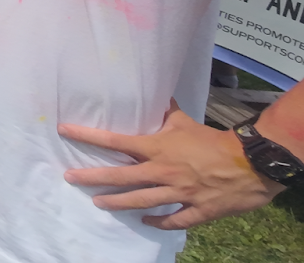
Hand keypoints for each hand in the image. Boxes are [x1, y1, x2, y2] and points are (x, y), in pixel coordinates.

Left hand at [60, 101, 284, 228]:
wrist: (251, 163)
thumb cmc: (214, 140)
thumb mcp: (185, 122)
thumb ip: (166, 112)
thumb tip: (155, 95)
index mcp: (158, 148)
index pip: (116, 140)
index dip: (88, 135)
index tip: (65, 131)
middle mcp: (163, 171)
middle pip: (120, 176)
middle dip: (93, 177)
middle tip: (70, 178)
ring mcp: (178, 193)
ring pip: (140, 201)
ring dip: (117, 203)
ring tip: (97, 203)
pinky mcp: (196, 210)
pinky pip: (172, 219)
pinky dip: (157, 221)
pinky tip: (144, 220)